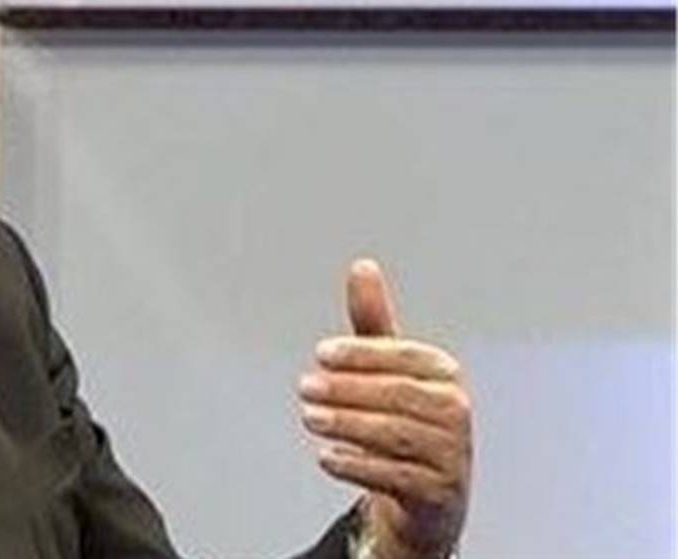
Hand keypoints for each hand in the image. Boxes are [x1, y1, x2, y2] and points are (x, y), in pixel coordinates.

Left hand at [298, 259, 471, 558]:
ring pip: (395, 435)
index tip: (321, 354)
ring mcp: (452, 454)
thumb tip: (362, 266)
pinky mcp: (439, 493)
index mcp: (444, 374)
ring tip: (309, 417)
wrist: (427, 492)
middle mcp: (456, 411)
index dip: (362, 353)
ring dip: (346, 425)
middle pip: (398, 395)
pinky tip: (326, 456)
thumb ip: (373, 322)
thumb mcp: (389, 368)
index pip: (404, 356)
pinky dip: (358, 465)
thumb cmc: (404, 417)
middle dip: (347, 390)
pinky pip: (396, 477)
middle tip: (304, 387)